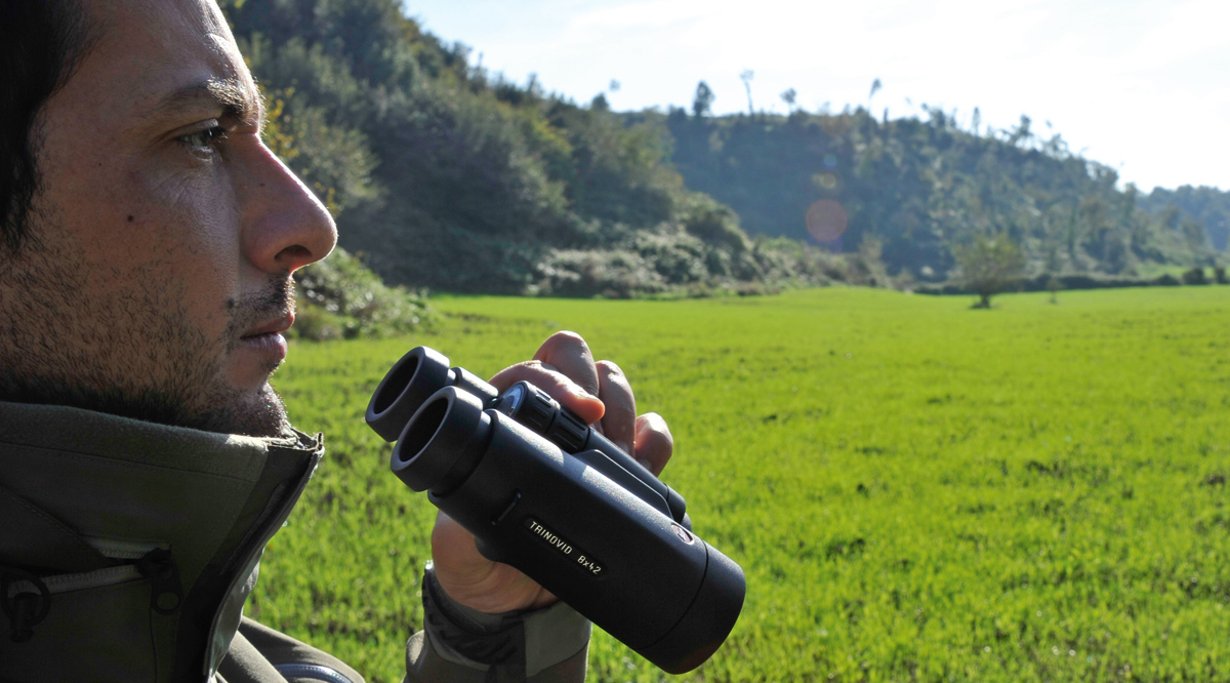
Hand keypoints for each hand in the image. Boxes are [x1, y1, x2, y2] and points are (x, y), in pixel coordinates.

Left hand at [428, 331, 673, 613]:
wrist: (516, 599)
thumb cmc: (475, 560)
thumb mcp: (456, 546)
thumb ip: (458, 525)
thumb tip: (479, 505)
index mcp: (502, 419)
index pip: (531, 372)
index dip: (558, 379)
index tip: (583, 410)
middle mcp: (546, 417)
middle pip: (578, 358)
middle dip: (594, 384)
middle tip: (598, 429)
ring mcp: (586, 438)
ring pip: (615, 385)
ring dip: (624, 412)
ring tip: (618, 454)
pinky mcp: (622, 466)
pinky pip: (652, 432)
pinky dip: (654, 441)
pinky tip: (643, 465)